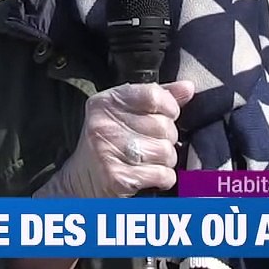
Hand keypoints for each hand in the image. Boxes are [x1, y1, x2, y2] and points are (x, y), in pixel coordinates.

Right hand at [34, 81, 195, 198]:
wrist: (80, 182)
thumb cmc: (109, 143)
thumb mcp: (125, 113)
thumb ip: (157, 97)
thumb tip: (188, 87)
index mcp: (106, 102)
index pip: (154, 95)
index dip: (170, 107)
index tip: (168, 115)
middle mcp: (104, 125)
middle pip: (164, 126)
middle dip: (167, 138)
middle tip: (152, 144)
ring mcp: (109, 152)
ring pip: (166, 151)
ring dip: (165, 160)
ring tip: (149, 161)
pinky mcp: (117, 178)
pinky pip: (163, 174)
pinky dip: (163, 178)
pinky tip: (149, 175)